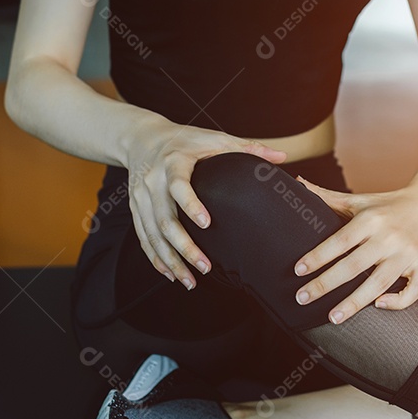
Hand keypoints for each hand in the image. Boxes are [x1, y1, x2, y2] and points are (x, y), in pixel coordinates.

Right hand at [123, 118, 285, 288]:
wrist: (140, 138)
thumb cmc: (184, 140)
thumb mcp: (214, 138)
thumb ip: (247, 147)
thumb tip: (282, 155)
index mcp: (172, 162)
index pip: (178, 185)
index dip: (190, 205)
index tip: (207, 224)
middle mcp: (152, 181)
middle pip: (164, 219)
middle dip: (184, 246)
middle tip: (205, 267)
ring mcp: (140, 197)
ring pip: (152, 234)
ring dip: (170, 260)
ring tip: (189, 280)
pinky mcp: (135, 209)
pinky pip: (143, 238)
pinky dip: (155, 258)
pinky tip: (169, 273)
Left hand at [292, 179, 417, 323]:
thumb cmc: (391, 206)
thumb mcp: (361, 200)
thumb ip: (328, 197)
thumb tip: (297, 182)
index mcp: (372, 220)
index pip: (339, 241)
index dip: (317, 256)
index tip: (298, 270)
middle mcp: (390, 237)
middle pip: (353, 265)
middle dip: (325, 284)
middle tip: (302, 298)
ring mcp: (408, 254)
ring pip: (379, 283)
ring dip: (354, 303)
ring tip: (333, 317)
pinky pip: (413, 291)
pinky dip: (397, 302)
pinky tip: (378, 306)